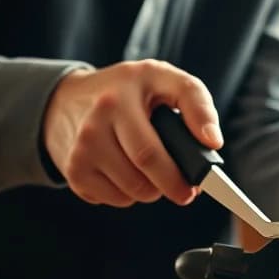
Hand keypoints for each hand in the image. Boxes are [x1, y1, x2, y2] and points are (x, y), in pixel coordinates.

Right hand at [43, 59, 222, 206]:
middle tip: (187, 188)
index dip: (193, 133)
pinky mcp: (74, 171)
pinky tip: (125, 173)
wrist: (66, 101)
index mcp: (128, 88)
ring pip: (134, 189)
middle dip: (175, 182)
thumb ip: (194, 100)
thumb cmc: (125, 92)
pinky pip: (116, 199)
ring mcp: (84, 145)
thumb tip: (212, 142)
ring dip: (153, 190)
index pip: (168, 110)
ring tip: (151, 171)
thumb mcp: (160, 78)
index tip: (212, 147)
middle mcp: (101, 114)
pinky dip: (129, 195)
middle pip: (148, 161)